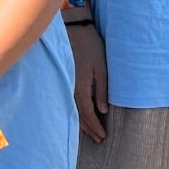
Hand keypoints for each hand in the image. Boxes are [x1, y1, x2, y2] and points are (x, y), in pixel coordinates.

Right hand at [69, 22, 109, 141]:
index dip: (94, 127)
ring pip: (72, 110)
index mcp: (80, 88)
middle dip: (88, 129)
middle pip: (77, 116)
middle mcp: (69, 89)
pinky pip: (69, 101)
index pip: (87, 114)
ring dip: (81, 122)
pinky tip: (81, 115)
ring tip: (91, 132)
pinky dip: (76, 112)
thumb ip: (102, 90)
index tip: (102, 137)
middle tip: (98, 140)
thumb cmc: (90, 46)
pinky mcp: (64, 79)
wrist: (74, 29)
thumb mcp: (101, 68)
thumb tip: (103, 111)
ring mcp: (65, 84)